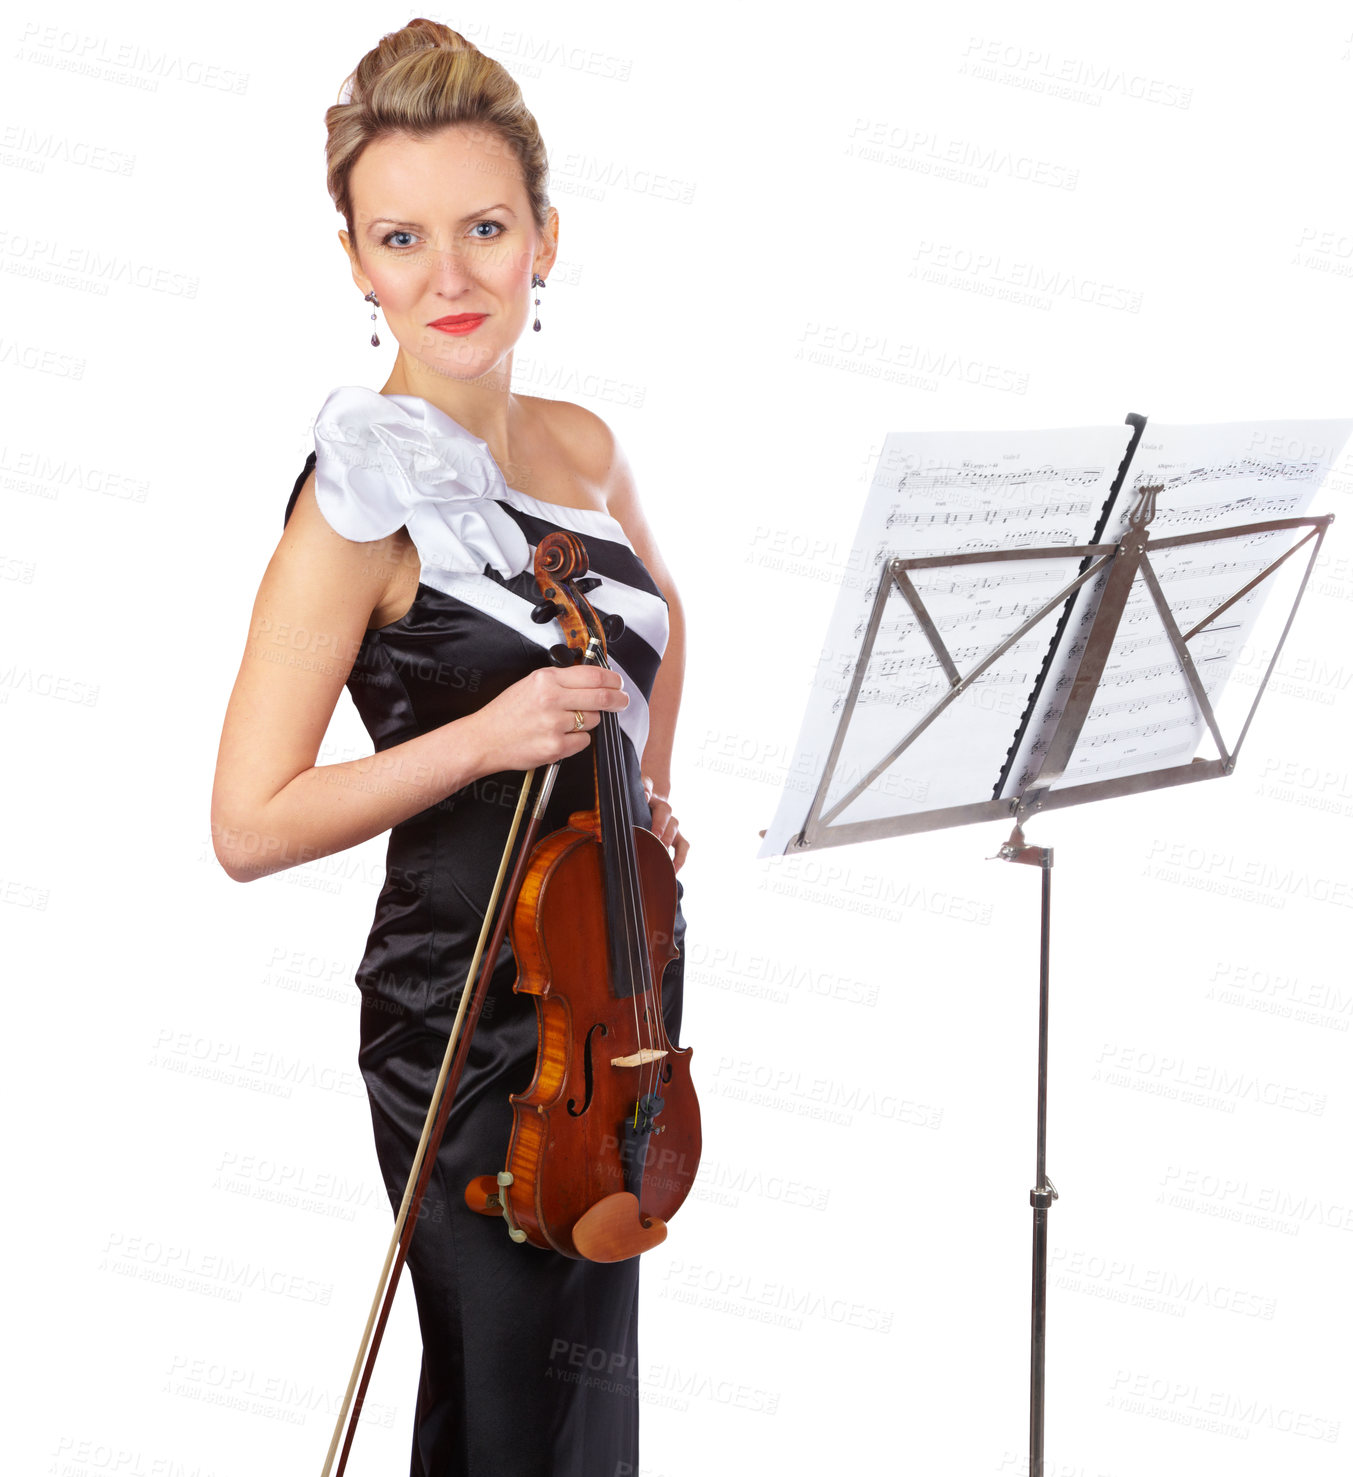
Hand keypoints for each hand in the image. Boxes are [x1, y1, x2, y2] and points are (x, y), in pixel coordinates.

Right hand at [463, 665, 627, 770]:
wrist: (484, 739)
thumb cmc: (506, 713)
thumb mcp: (530, 684)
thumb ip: (560, 680)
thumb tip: (593, 679)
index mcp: (545, 679)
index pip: (593, 675)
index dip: (613, 679)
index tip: (618, 683)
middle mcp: (551, 699)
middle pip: (601, 697)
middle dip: (618, 699)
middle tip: (622, 701)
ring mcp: (554, 724)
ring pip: (593, 720)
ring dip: (589, 721)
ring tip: (568, 722)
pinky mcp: (556, 746)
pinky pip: (583, 741)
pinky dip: (578, 740)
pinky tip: (560, 736)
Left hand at [642, 774, 688, 872]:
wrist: (650, 808)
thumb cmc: (637, 807)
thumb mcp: (632, 798)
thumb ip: (639, 792)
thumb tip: (645, 795)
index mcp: (649, 795)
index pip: (649, 787)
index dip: (647, 791)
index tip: (645, 799)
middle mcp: (663, 808)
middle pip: (665, 811)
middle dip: (660, 825)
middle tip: (653, 837)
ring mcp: (671, 823)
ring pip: (674, 827)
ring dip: (668, 840)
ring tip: (661, 854)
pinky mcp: (677, 838)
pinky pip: (683, 846)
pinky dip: (679, 859)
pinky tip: (672, 871)